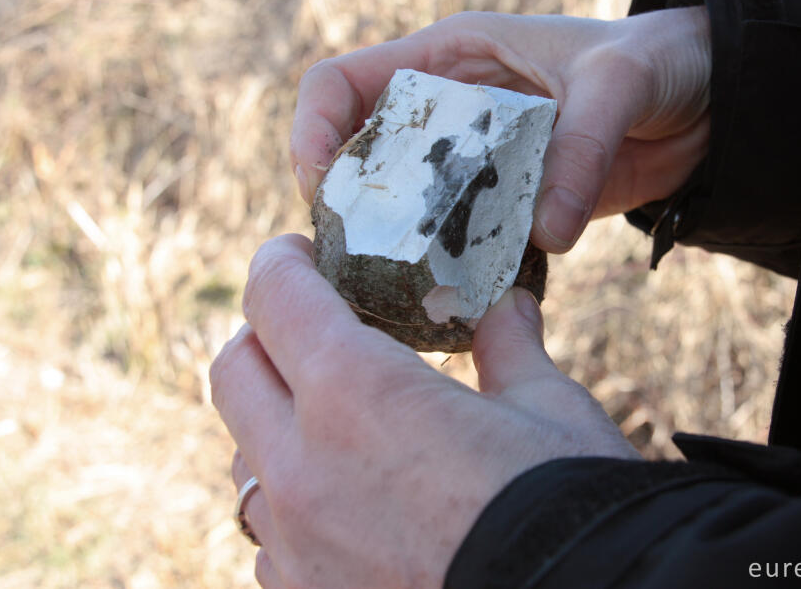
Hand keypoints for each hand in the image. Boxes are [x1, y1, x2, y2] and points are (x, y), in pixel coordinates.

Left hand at [210, 234, 639, 587]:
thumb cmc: (567, 504)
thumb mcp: (549, 408)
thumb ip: (511, 348)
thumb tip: (507, 309)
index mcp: (356, 392)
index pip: (276, 297)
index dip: (283, 262)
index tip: (302, 256)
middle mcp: (302, 467)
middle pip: (233, 372)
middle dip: (264, 335)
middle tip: (311, 327)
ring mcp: (296, 544)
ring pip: (244, 459)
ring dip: (274, 424)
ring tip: (333, 420)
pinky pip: (271, 538)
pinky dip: (296, 504)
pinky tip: (349, 503)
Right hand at [291, 8, 710, 252]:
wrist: (707, 104)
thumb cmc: (657, 61)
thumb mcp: (616, 84)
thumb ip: (580, 148)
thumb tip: (546, 233)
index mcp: (449, 58)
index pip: (342, 83)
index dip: (314, 130)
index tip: (321, 185)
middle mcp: (450, 114)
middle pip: (361, 158)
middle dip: (348, 204)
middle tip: (352, 257)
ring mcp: (478, 166)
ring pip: (408, 208)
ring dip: (396, 247)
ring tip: (390, 290)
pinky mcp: (510, 209)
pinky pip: (463, 242)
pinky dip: (454, 270)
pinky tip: (455, 300)